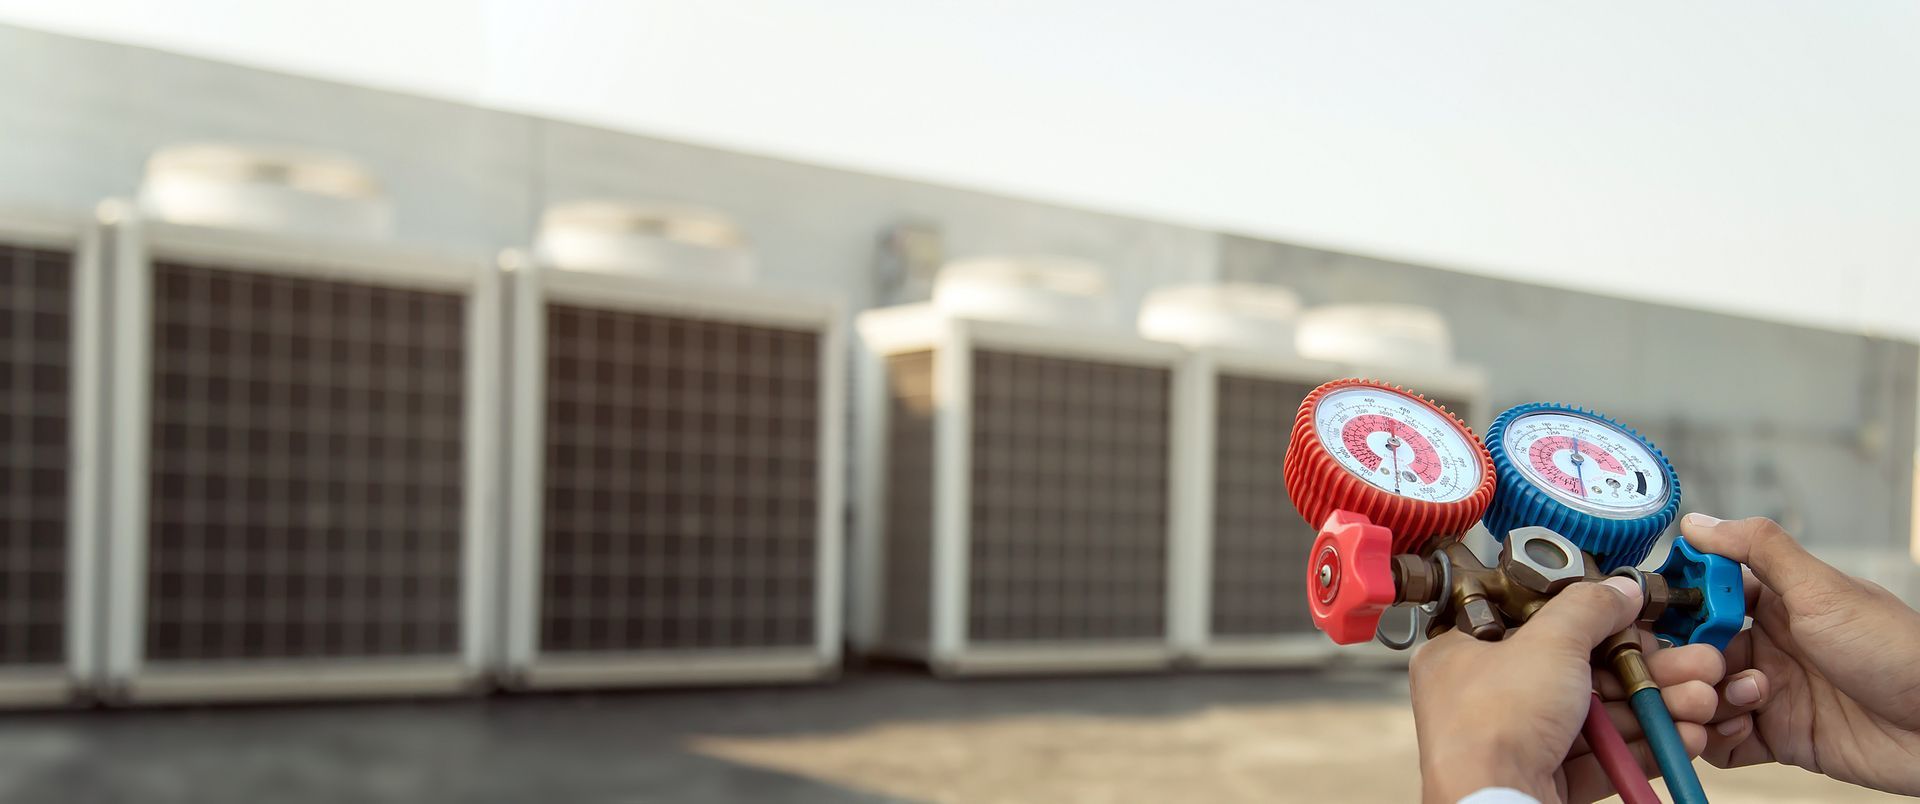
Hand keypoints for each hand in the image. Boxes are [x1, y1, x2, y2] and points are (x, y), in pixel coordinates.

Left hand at [1410, 577, 1725, 802]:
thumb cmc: (1492, 724)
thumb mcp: (1548, 642)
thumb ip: (1588, 609)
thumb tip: (1618, 590)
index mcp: (1465, 653)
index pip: (1535, 623)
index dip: (1591, 620)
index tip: (1637, 620)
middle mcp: (1487, 698)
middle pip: (1579, 673)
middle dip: (1646, 671)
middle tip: (1694, 665)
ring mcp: (1516, 743)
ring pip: (1597, 717)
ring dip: (1654, 707)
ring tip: (1701, 701)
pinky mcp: (1544, 781)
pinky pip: (1600, 759)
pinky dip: (1642, 748)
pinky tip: (1684, 737)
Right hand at [1683, 514, 1919, 793]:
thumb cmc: (1897, 651)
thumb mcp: (1823, 590)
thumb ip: (1759, 550)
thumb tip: (1699, 521)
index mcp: (1775, 605)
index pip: (1702, 600)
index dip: (1677, 608)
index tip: (1659, 616)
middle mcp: (1768, 647)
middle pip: (1693, 652)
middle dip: (1682, 661)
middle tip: (1704, 669)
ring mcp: (1772, 694)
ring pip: (1700, 697)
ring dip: (1701, 700)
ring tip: (1738, 701)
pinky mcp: (1780, 739)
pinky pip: (1722, 743)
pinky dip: (1714, 739)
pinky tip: (1738, 730)